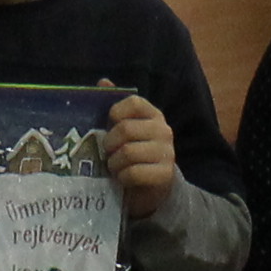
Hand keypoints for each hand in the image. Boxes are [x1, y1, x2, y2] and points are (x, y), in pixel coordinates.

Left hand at [102, 89, 177, 219]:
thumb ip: (114, 107)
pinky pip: (134, 173)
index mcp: (153, 115)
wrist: (151, 188)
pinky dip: (122, 177)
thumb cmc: (133, 154)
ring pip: (128, 152)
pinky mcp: (165, 174)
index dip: (116, 112)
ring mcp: (167, 152)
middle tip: (107, 152)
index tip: (109, 125)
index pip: (134, 102)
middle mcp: (164, 130)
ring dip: (114, 163)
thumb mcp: (123, 130)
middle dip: (109, 143)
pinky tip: (123, 178)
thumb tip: (103, 82)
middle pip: (126, 129)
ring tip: (114, 166)